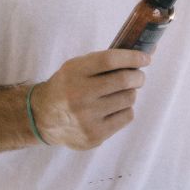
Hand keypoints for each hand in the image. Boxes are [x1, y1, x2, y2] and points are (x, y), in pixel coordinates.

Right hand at [31, 49, 149, 149]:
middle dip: (138, 76)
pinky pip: (126, 117)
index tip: (146, 58)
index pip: (109, 60)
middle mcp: (79, 95)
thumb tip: (144, 54)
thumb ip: (104, 61)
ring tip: (120, 93)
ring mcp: (86, 118)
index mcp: (74, 72)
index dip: (132, 57)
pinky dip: (126, 109)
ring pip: (128, 99)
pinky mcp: (94, 135)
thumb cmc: (67, 87)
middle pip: (123, 80)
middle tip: (138, 77)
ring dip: (130, 93)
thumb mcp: (76, 67)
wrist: (43, 118)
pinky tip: (114, 108)